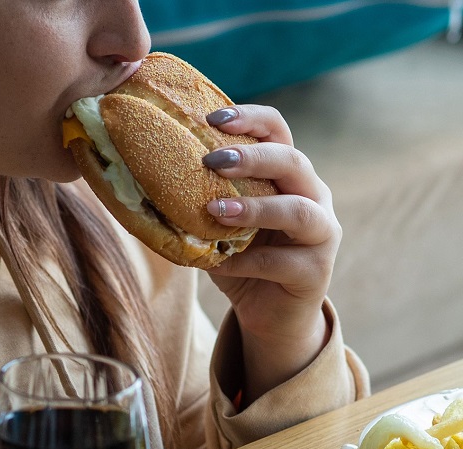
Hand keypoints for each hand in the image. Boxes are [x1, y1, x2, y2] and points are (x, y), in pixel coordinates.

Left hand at [201, 105, 340, 400]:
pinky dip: (247, 261)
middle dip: (253, 157)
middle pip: (294, 162)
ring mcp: (323, 234)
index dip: (250, 119)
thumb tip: (140, 171)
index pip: (278, 132)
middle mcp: (314, 197)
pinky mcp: (316, 272)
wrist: (271, 316)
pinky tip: (221, 262)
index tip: (212, 119)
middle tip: (212, 160)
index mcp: (290, 175)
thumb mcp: (221, 223)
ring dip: (255, 208)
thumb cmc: (244, 260)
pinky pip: (282, 262)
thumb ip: (202, 196)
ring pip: (298, 211)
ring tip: (216, 210)